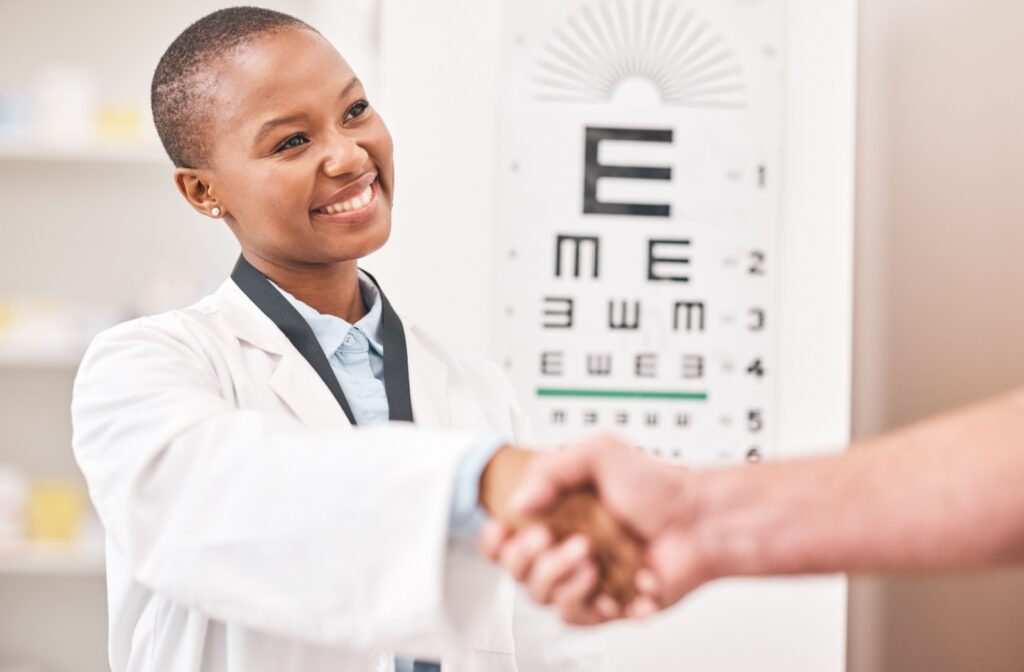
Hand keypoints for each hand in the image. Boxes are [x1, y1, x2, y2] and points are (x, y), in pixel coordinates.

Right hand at [480, 434, 712, 623]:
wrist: (700, 523)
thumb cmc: (658, 487)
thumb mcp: (601, 454)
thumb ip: (552, 468)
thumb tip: (520, 501)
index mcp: (555, 514)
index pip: (504, 537)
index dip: (495, 539)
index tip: (505, 529)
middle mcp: (564, 547)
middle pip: (517, 571)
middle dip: (533, 559)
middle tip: (563, 541)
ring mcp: (584, 578)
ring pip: (543, 598)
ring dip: (563, 580)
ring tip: (593, 561)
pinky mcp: (605, 604)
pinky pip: (580, 618)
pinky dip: (593, 605)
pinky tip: (613, 591)